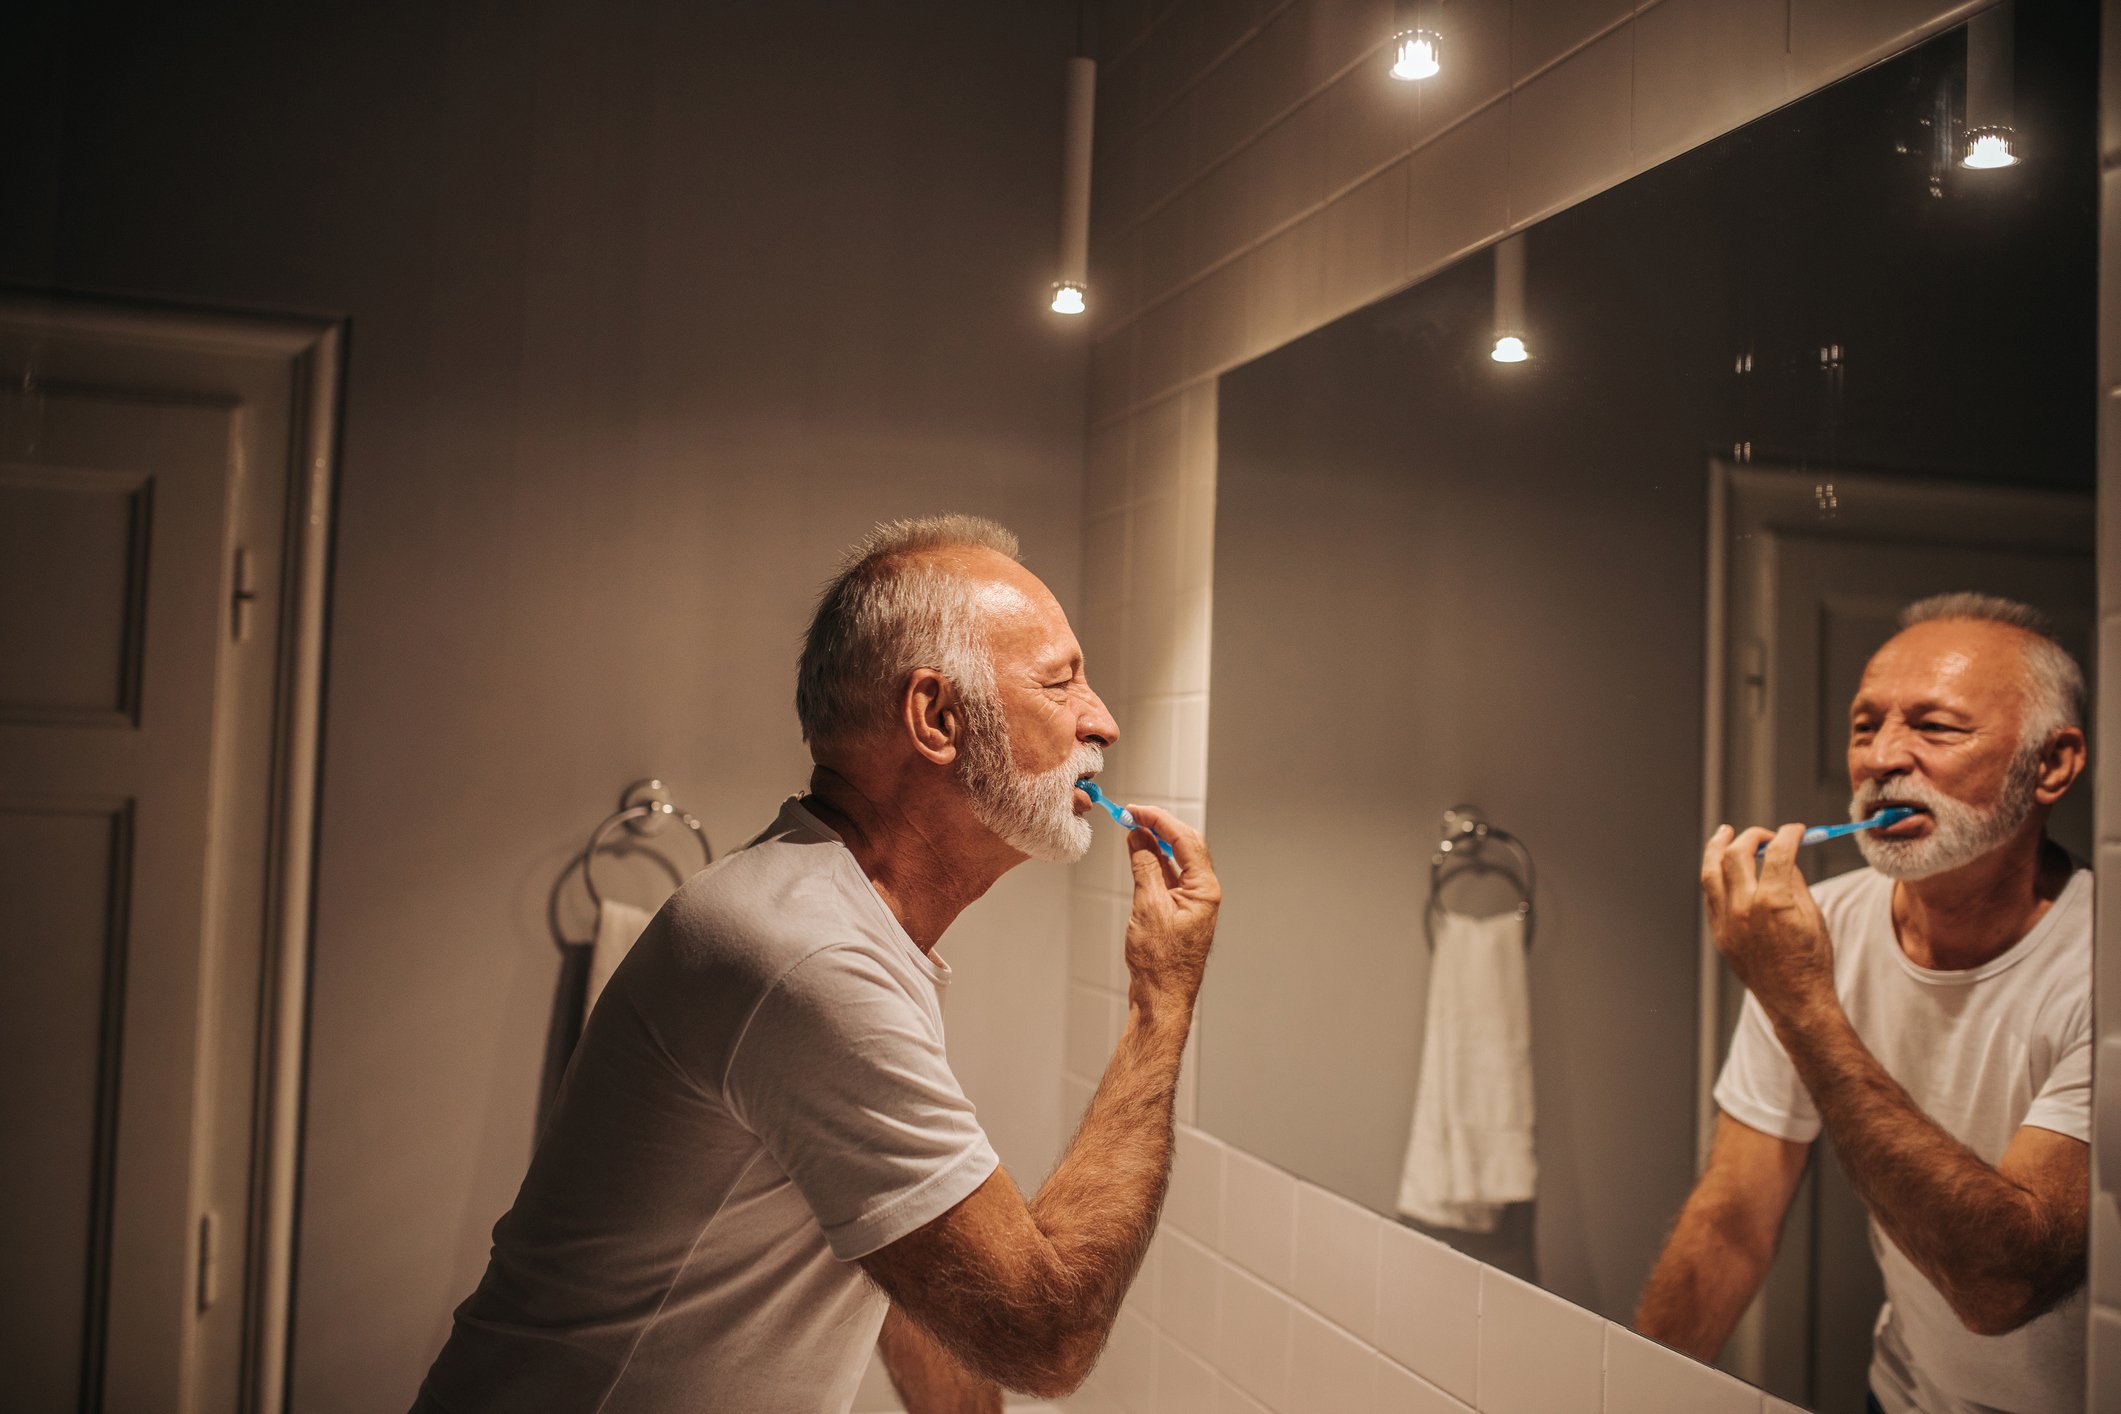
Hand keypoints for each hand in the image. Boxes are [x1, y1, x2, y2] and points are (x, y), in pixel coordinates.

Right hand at [1119, 802, 1219, 1009]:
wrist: (1161, 999)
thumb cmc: (1161, 963)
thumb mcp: (1148, 907)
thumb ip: (1144, 866)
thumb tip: (1138, 837)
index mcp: (1205, 890)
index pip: (1185, 840)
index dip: (1160, 820)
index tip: (1136, 809)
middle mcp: (1203, 893)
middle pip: (1184, 846)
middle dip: (1158, 827)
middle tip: (1132, 814)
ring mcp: (1191, 903)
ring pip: (1174, 861)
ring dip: (1153, 843)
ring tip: (1131, 829)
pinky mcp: (1177, 913)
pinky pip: (1166, 878)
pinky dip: (1151, 863)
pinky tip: (1136, 854)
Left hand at [1701, 824, 1837, 1025]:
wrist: (1795, 999)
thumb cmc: (1811, 960)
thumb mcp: (1812, 915)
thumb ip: (1794, 880)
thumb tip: (1783, 856)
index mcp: (1773, 902)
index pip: (1777, 852)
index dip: (1788, 834)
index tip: (1795, 830)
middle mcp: (1743, 908)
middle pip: (1737, 854)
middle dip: (1752, 837)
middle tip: (1764, 836)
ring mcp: (1726, 921)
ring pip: (1711, 871)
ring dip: (1718, 847)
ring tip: (1725, 833)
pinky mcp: (1718, 933)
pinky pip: (1711, 895)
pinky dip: (1716, 875)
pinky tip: (1724, 867)